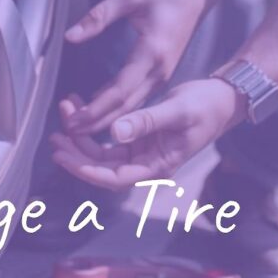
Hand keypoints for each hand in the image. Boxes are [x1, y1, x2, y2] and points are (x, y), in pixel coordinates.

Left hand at [51, 79, 245, 188]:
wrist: (222, 99)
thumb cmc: (206, 107)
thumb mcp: (177, 111)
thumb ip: (147, 121)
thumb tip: (116, 132)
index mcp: (156, 166)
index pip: (112, 177)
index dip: (84, 169)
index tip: (63, 156)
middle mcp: (145, 163)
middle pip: (101, 166)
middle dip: (76, 151)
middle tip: (54, 135)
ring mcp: (140, 152)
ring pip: (101, 151)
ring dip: (81, 135)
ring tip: (66, 110)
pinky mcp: (138, 138)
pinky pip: (108, 138)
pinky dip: (93, 125)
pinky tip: (80, 108)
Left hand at [60, 0, 208, 134]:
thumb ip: (100, 15)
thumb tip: (71, 36)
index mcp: (153, 52)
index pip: (121, 90)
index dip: (97, 108)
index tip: (75, 121)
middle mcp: (159, 70)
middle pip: (126, 107)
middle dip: (96, 123)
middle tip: (68, 132)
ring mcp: (160, 75)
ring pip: (130, 106)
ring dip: (103, 119)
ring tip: (76, 127)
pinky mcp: (158, 74)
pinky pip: (134, 97)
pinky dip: (113, 107)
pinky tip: (93, 110)